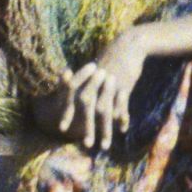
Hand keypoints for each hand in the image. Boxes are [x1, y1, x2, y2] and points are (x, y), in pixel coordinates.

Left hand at [58, 35, 146, 151]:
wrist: (129, 45)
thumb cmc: (111, 59)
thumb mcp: (96, 70)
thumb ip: (87, 85)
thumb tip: (79, 97)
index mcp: (87, 79)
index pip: (73, 99)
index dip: (68, 113)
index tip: (62, 128)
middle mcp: (96, 83)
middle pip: (89, 109)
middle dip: (87, 127)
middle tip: (86, 145)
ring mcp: (110, 84)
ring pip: (106, 111)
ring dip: (105, 130)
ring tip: (105, 146)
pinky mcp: (124, 85)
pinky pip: (122, 105)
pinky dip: (122, 118)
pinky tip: (122, 129)